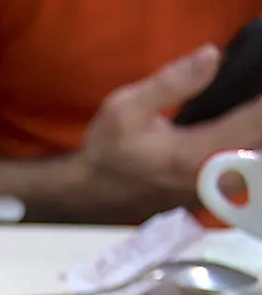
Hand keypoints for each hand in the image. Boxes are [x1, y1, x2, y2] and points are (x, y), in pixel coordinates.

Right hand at [78, 44, 261, 201]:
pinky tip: (234, 137)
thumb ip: (171, 83)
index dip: (259, 104)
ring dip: (251, 138)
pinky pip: (241, 172)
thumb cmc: (107, 149)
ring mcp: (212, 190)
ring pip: (252, 162)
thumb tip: (211, 56)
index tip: (254, 88)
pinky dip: (243, 152)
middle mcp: (210, 177)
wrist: (92, 189)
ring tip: (240, 118)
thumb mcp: (126, 107)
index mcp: (196, 154)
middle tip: (244, 103)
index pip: (254, 122)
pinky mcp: (209, 194)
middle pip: (258, 146)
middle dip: (254, 121)